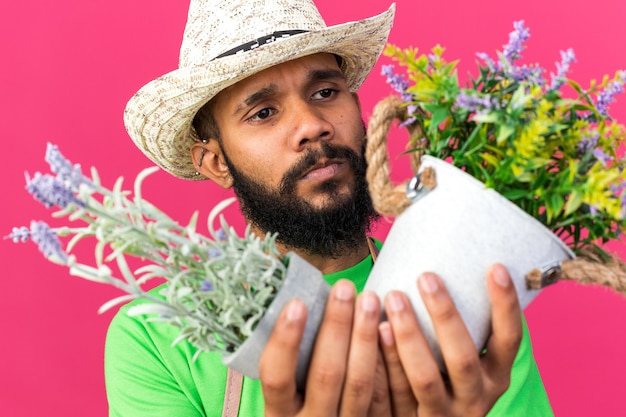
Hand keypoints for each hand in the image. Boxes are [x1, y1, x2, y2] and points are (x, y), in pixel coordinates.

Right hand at [260, 280, 391, 416]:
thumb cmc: (301, 409)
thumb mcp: (286, 398)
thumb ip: (290, 365)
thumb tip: (298, 302)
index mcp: (279, 415)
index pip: (277, 378)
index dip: (286, 342)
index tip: (296, 303)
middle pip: (327, 375)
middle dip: (337, 326)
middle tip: (344, 288)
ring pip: (360, 383)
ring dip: (365, 336)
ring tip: (369, 299)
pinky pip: (385, 395)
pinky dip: (388, 360)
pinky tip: (389, 329)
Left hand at [378, 264, 521, 416]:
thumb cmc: (447, 378)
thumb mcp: (464, 359)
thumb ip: (457, 326)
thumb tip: (441, 264)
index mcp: (497, 374)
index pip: (510, 339)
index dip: (505, 305)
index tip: (494, 267)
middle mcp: (478, 396)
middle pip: (463, 356)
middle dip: (445, 314)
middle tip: (426, 276)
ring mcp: (448, 413)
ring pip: (426, 377)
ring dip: (409, 335)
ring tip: (394, 298)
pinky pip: (399, 393)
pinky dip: (387, 360)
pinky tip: (377, 330)